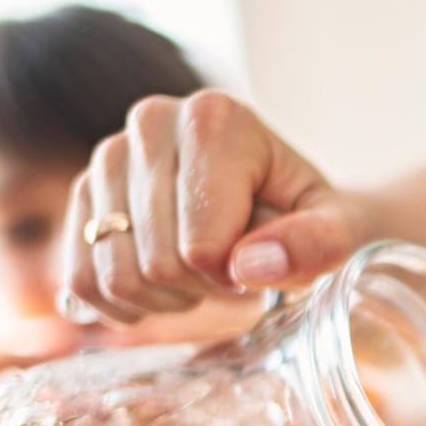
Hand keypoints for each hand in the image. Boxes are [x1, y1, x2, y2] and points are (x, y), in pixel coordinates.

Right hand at [60, 90, 370, 323]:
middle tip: (236, 269)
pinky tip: (167, 288)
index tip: (263, 255)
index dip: (238, 275)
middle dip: (204, 289)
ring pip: (118, 278)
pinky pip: (83, 283)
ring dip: (168, 300)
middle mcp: (150, 122)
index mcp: (214, 120)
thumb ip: (318, 243)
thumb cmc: (314, 217)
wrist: (284, 203)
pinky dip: (128, 306)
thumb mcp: (343, 229)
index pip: (203, 246)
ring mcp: (107, 157)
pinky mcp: (83, 195)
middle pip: (158, 263)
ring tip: (205, 272)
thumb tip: (247, 265)